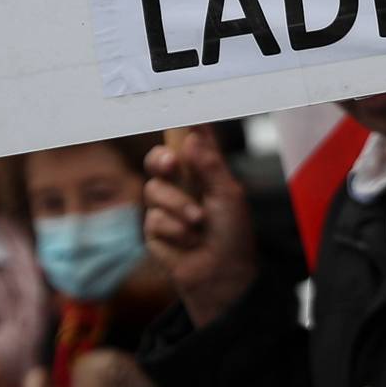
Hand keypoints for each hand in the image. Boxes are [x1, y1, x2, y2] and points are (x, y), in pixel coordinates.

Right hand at [143, 131, 256, 326]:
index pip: (190, 142)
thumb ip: (210, 165)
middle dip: (161, 159)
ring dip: (178, 207)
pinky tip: (189, 242)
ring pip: (154, 190)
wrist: (221, 277)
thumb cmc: (232, 236)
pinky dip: (174, 230)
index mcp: (204, 173)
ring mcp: (166, 208)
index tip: (178, 110)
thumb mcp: (228, 196)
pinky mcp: (154, 231)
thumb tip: (192, 136)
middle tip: (171, 165)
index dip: (183, 125)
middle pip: (158, 159)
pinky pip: (153, 219)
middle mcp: (183, 186)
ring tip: (198, 223)